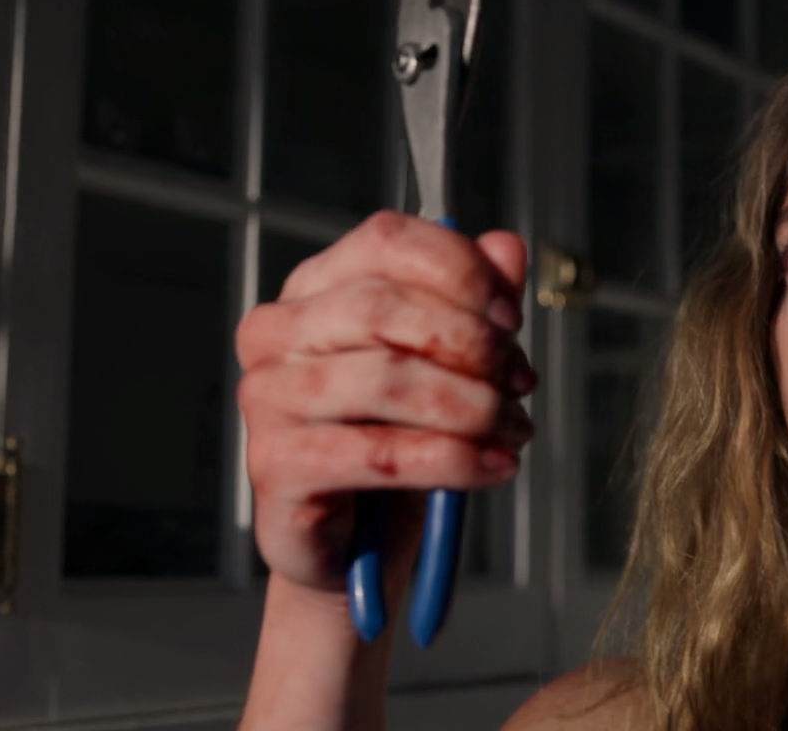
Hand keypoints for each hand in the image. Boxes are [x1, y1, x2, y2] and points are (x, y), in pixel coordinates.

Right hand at [236, 210, 533, 605]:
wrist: (358, 545)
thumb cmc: (400, 439)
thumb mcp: (449, 365)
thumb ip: (475, 303)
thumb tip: (507, 248)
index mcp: (315, 287)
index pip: (386, 241)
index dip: (461, 271)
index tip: (512, 319)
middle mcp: (277, 333)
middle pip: (384, 307)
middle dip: (472, 343)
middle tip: (520, 382)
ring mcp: (268, 398)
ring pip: (388, 380)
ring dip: (473, 407)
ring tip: (513, 430)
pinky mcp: (277, 466)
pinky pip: (381, 455)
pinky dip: (452, 460)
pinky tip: (492, 468)